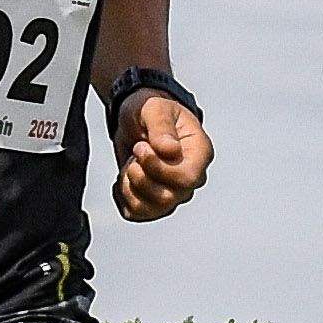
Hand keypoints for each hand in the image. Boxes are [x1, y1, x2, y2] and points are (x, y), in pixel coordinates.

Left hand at [109, 86, 212, 221]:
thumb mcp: (154, 108)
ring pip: (152, 209)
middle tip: (134, 152)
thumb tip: (170, 150)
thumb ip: (161, 126)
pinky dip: (123, 197)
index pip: (188, 179)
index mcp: (200, 153)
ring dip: (130, 187)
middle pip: (168, 198)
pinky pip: (137, 213)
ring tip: (130, 164)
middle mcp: (191, 178)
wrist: (138, 121)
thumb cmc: (151, 112)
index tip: (141, 146)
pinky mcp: (154, 203)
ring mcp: (174, 193)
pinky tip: (124, 177)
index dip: (159, 169)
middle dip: (141, 177)